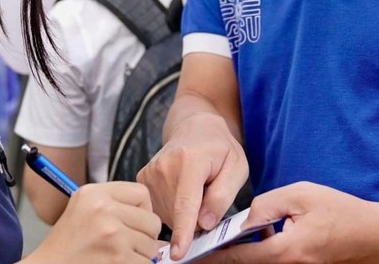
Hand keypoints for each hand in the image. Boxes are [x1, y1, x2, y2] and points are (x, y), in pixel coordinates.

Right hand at [25, 182, 162, 263]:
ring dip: (141, 255)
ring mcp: (112, 234)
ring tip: (118, 255)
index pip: (142, 194)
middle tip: (127, 244)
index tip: (134, 222)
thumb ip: (115, 203)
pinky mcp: (118, 257)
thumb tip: (153, 218)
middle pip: (152, 221)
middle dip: (145, 236)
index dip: (144, 210)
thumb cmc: (67, 243)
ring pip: (152, 245)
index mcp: (95, 193)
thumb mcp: (83, 207)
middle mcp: (103, 209)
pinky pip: (146, 263)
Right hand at [137, 113, 247, 259]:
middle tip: (207, 194)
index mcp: (190, 161)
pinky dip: (172, 209)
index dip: (183, 231)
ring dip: (183, 213)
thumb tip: (204, 224)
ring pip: (167, 215)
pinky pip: (157, 209)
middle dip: (195, 218)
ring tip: (194, 189)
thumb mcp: (236, 168)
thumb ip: (222, 196)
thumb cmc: (220, 148)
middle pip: (178, 214)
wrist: (195, 128)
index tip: (178, 253)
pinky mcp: (141, 179)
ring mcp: (149, 173)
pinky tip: (180, 192)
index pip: (186, 203)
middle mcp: (164, 166)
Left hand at [197, 183, 378, 263]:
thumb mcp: (301, 195)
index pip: (238, 257)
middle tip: (199, 251)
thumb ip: (267, 205)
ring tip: (219, 246)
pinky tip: (256, 240)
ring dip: (242, 255)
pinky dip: (259, 254)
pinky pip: (273, 262)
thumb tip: (243, 218)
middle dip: (222, 258)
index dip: (212, 255)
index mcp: (285, 251)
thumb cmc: (342, 211)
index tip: (192, 254)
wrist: (377, 235)